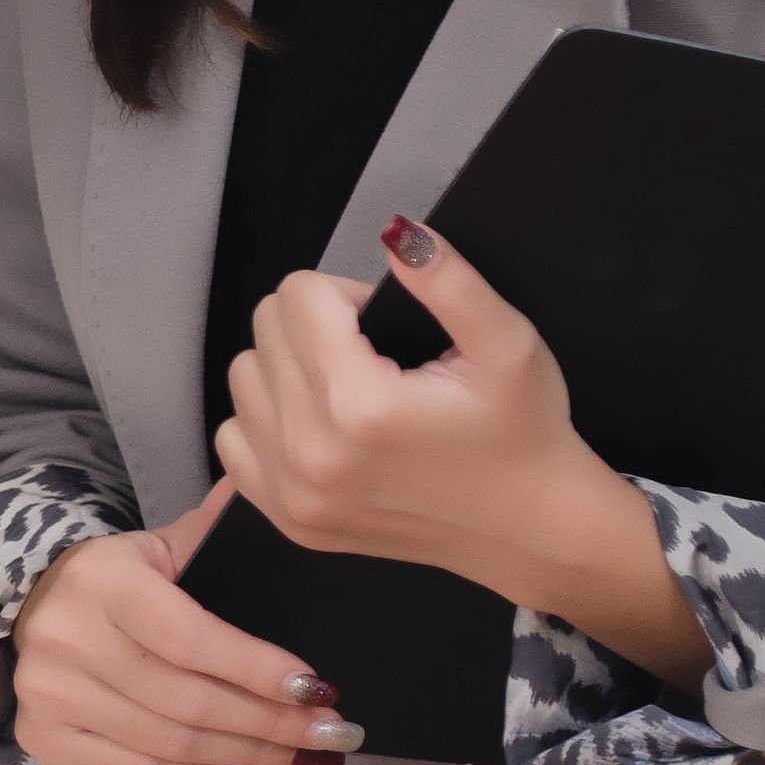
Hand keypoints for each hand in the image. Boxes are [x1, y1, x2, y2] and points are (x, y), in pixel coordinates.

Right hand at [6, 494, 350, 764]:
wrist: (30, 609)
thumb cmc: (116, 581)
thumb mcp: (160, 547)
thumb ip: (218, 534)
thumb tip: (280, 498)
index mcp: (101, 579)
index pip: (190, 637)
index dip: (258, 669)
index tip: (321, 689)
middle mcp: (65, 638)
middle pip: (187, 700)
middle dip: (272, 724)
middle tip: (334, 735)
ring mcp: (50, 695)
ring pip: (170, 744)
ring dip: (250, 756)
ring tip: (306, 758)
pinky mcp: (46, 739)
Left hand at [217, 224, 705, 684]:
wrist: (531, 532)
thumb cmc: (524, 433)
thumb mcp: (507, 344)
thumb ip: (448, 281)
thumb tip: (396, 233)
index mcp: (358, 405)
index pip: (297, 295)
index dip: (347, 297)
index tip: (386, 331)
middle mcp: (310, 454)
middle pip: (265, 330)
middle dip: (315, 328)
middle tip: (374, 358)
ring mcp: (291, 495)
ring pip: (243, 379)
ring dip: (288, 371)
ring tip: (350, 391)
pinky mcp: (285, 520)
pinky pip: (232, 438)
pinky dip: (268, 423)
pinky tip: (322, 429)